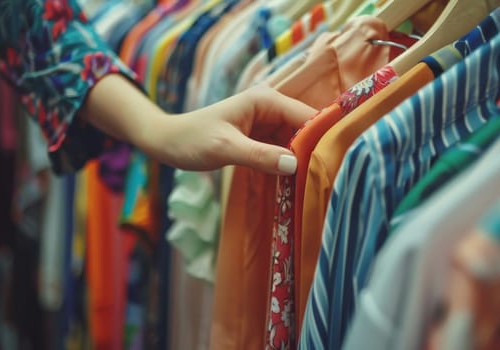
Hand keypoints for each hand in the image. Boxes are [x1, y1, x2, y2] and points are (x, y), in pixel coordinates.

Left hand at [82, 75, 316, 174]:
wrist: (168, 142)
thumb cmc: (192, 139)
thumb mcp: (225, 148)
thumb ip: (260, 156)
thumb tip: (295, 166)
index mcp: (266, 101)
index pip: (306, 117)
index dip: (321, 138)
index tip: (332, 165)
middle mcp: (271, 108)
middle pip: (305, 130)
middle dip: (314, 152)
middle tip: (324, 181)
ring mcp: (267, 124)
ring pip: (297, 143)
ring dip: (302, 162)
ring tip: (313, 185)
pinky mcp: (262, 139)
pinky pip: (284, 152)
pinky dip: (288, 166)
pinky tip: (295, 183)